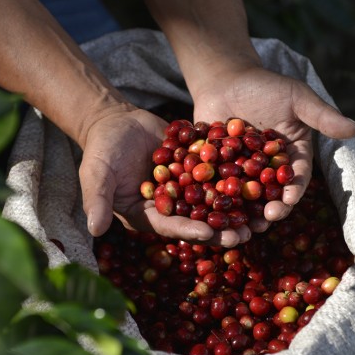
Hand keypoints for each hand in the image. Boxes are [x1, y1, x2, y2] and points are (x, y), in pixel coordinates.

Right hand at [79, 106, 251, 246]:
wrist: (115, 120)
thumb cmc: (101, 150)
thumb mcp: (96, 175)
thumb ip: (97, 201)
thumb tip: (94, 231)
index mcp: (147, 215)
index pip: (171, 226)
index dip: (190, 230)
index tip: (209, 233)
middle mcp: (170, 206)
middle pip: (198, 219)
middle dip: (221, 227)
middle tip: (245, 233)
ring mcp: (186, 187)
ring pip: (214, 200)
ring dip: (236, 207)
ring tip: (259, 213)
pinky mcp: (196, 167)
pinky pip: (218, 173)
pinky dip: (238, 176)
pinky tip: (260, 177)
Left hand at [191, 63, 354, 230]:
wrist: (224, 79)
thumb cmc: (265, 85)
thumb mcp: (296, 97)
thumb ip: (322, 115)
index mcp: (292, 155)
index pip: (296, 176)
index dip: (293, 189)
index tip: (289, 200)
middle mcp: (268, 169)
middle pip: (271, 193)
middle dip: (270, 207)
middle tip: (266, 218)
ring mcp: (242, 172)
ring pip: (245, 198)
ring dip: (245, 214)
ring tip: (241, 226)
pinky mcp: (217, 172)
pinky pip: (217, 189)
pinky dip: (214, 201)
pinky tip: (210, 212)